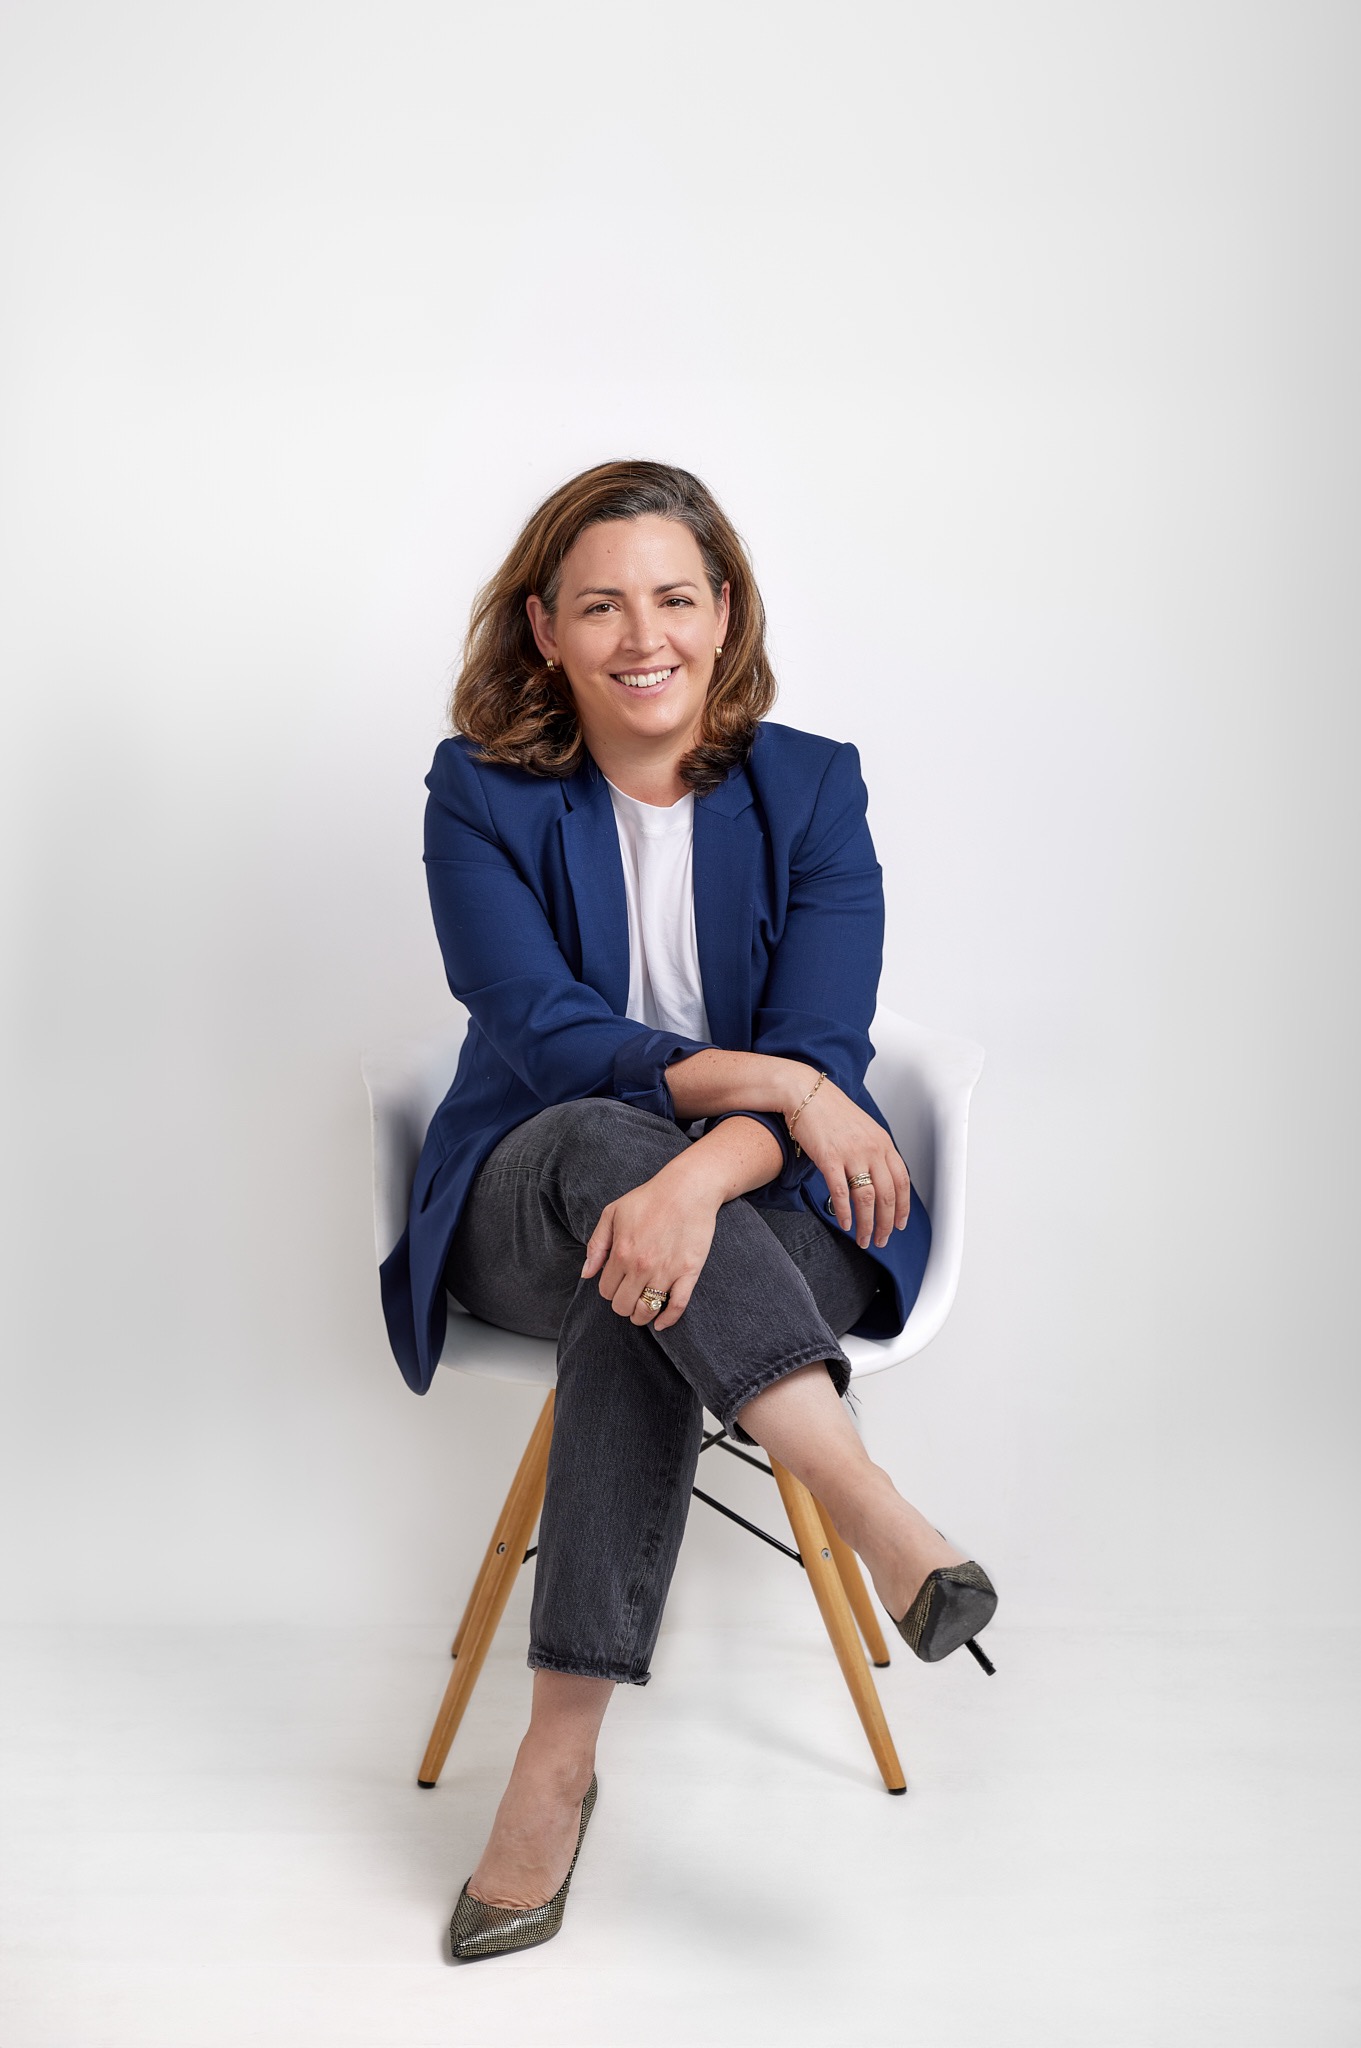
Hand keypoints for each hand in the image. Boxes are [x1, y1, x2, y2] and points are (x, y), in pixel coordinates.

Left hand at [580, 1157, 720, 1331]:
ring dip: (641, 1315)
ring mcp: (666, 1271)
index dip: (608, 1289)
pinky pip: (677, 1306)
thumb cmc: (649, 1198)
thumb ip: (596, 1245)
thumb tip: (586, 1274)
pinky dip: (667, 1320)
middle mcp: (641, 1266)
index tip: (617, 1282)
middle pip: (623, 1305)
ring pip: (646, 1310)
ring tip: (642, 1307)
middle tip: (628, 1295)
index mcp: (621, 1252)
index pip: (605, 1290)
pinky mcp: (689, 1272)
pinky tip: (661, 1323)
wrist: (688, 1188)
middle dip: (622, 1304)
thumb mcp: (613, 1213)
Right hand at [786, 1074, 911, 1248]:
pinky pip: (841, 1193)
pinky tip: (844, 1223)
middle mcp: (872, 1149)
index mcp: (883, 1142)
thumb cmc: (831, 1111)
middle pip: (887, 1195)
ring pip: (867, 1199)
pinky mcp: (829, 1158)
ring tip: (863, 1238)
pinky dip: (845, 1212)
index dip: (903, 1207)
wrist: (805, 1093)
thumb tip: (879, 1179)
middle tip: (882, 1240)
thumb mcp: (864, 1128)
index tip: (900, 1224)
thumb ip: (875, 1152)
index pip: (902, 1182)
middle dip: (887, 1224)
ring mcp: (851, 1154)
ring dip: (867, 1224)